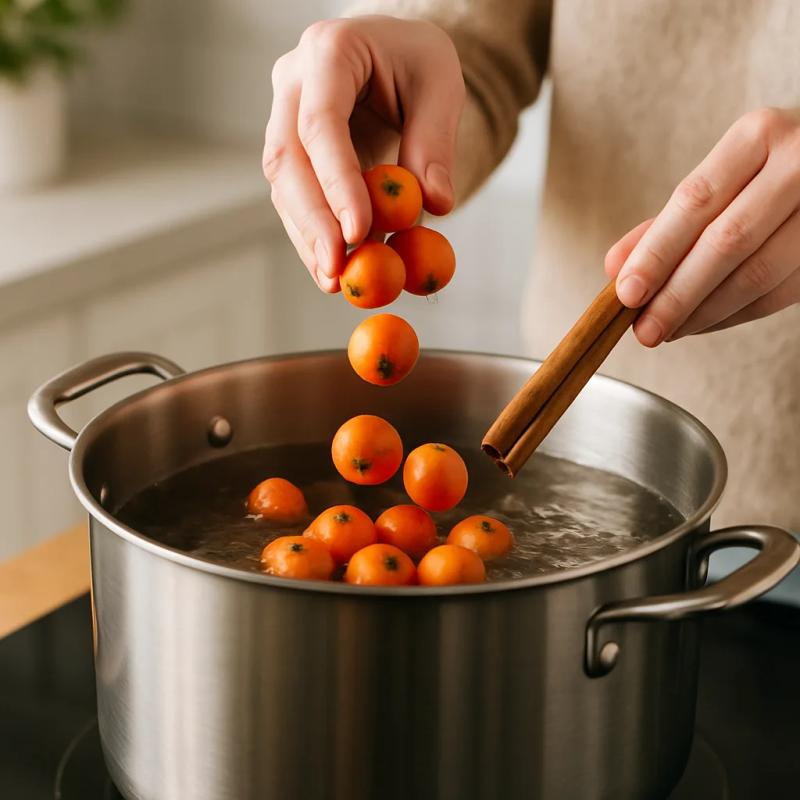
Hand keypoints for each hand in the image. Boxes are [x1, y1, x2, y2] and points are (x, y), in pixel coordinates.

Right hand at [263, 16, 464, 291]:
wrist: (392, 52)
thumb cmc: (417, 61)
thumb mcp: (440, 85)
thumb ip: (434, 142)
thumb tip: (435, 204)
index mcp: (329, 51)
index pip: (321, 124)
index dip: (336, 182)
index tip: (359, 232)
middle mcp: (293, 83)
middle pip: (288, 160)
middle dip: (313, 222)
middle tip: (337, 269)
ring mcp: (283, 117)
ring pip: (283, 185)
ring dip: (308, 238)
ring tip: (336, 280)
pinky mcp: (291, 151)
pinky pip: (294, 198)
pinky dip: (313, 236)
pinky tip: (333, 268)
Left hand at [605, 107, 799, 345]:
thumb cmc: (768, 172)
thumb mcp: (720, 178)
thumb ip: (667, 222)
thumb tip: (616, 267)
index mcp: (757, 136)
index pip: (695, 202)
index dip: (657, 253)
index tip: (626, 292)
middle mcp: (799, 164)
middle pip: (726, 241)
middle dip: (678, 295)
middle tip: (644, 331)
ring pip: (757, 274)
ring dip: (704, 313)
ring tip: (668, 331)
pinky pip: (779, 294)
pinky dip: (734, 315)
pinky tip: (702, 323)